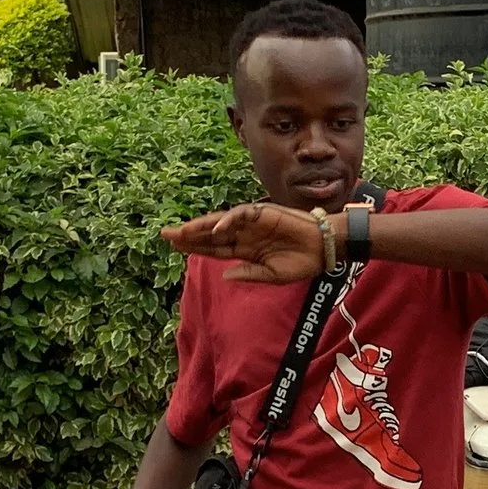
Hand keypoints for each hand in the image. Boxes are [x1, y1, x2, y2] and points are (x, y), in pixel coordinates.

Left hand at [162, 202, 325, 283]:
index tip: (175, 247)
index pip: (214, 249)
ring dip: (200, 226)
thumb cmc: (301, 262)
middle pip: (211, 234)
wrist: (323, 249)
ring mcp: (252, 223)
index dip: (195, 248)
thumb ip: (248, 274)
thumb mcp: (272, 275)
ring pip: (220, 223)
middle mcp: (245, 235)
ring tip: (181, 231)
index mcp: (246, 250)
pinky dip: (227, 221)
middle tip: (165, 235)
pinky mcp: (263, 213)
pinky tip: (215, 229)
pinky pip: (240, 215)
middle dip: (189, 235)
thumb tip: (225, 275)